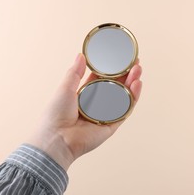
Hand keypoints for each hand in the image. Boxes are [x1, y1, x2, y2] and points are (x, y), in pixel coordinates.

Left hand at [26, 53, 142, 170]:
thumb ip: (74, 72)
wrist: (57, 138)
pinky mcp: (113, 124)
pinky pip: (126, 109)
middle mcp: (97, 104)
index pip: (103, 78)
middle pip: (117, 86)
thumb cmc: (55, 114)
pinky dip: (133, 97)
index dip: (113, 69)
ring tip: (138, 70)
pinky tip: (137, 84)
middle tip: (135, 62)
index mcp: (85, 94)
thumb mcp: (65, 88)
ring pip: (124, 96)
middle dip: (127, 74)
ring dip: (132, 83)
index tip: (122, 58)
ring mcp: (106, 114)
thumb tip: (81, 55)